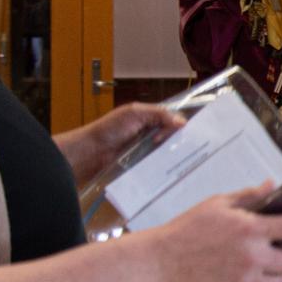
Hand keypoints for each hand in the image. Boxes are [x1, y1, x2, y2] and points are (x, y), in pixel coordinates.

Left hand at [55, 103, 184, 186]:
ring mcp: (146, 148)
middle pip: (172, 135)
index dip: (181, 124)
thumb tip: (183, 122)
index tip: (190, 133)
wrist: (91, 152)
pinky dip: (164, 165)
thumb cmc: (110, 129)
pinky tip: (172, 169)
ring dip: (173, 154)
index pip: (172, 118)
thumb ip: (159, 114)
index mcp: (148, 116)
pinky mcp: (143, 163)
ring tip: (184, 160)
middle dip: (180, 140)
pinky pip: (158, 163)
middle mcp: (150, 131)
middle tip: (188, 149)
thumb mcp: (134, 113)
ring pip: (167, 150)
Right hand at [143, 184, 281, 281]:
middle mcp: (252, 255)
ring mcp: (243, 278)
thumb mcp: (218, 203)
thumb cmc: (187, 227)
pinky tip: (230, 271)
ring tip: (263, 264)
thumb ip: (249, 197)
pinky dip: (248, 281)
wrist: (159, 260)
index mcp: (251, 229)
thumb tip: (272, 186)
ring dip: (278, 274)